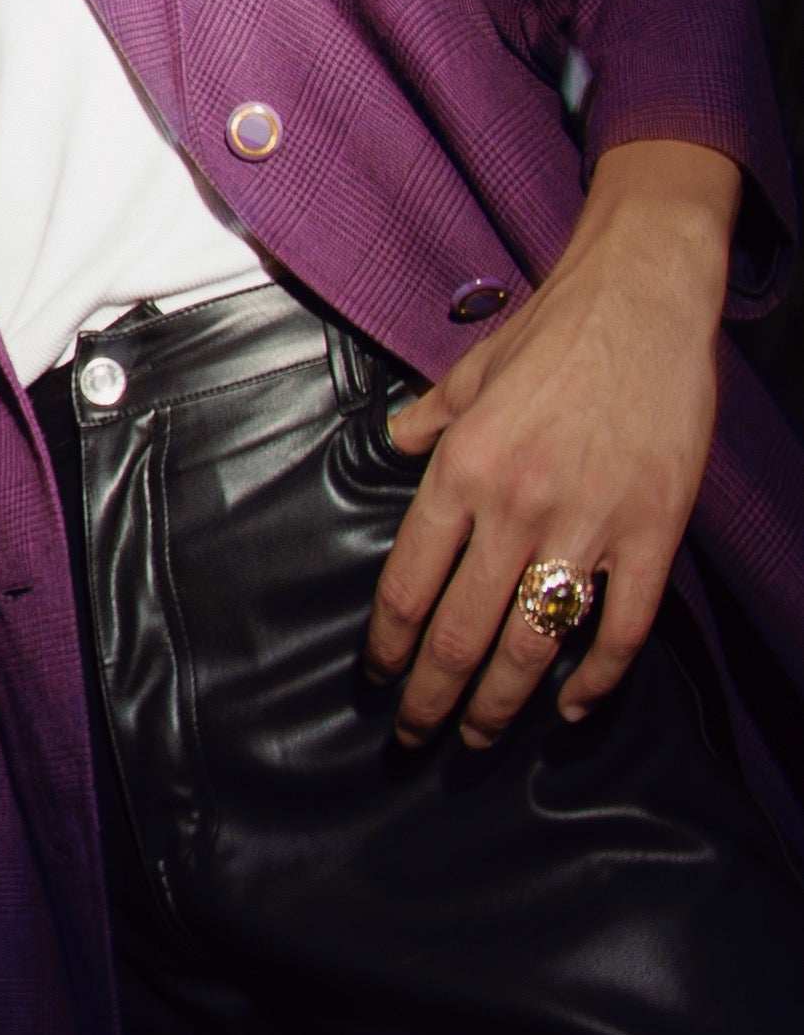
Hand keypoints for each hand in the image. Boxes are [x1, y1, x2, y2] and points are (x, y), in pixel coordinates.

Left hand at [363, 141, 736, 744]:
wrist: (646, 296)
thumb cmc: (553, 331)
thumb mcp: (468, 373)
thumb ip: (426, 423)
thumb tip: (391, 447)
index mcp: (461, 472)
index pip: (407, 586)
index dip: (389, 649)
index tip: (380, 680)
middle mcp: (516, 508)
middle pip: (459, 633)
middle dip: (431, 699)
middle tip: (415, 738)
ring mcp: (588, 524)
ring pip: (531, 646)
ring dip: (498, 704)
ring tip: (477, 738)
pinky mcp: (653, 532)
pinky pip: (621, 629)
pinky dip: (597, 680)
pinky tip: (571, 708)